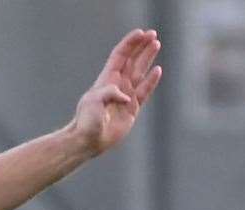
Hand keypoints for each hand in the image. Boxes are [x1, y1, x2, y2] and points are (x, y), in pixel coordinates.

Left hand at [70, 28, 161, 156]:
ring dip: (147, 59)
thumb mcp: (94, 102)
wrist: (87, 141)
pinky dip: (151, 81)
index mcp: (106, 80)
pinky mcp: (132, 109)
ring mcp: (125, 97)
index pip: (120, 56)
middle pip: (131, 61)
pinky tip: (157, 70)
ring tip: (156, 44)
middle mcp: (116, 86)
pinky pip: (144, 91)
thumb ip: (110, 93)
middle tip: (153, 34)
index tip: (141, 33)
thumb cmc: (87, 121)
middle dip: (141, 47)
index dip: (130, 43)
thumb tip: (127, 97)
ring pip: (139, 72)